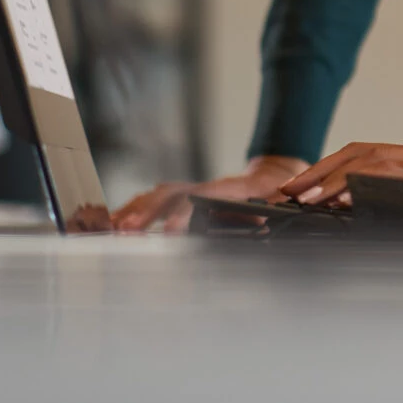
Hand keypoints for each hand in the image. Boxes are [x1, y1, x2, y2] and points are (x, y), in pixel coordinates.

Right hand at [111, 154, 311, 233]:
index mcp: (237, 188)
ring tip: (116, 227)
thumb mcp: (287, 200)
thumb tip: (264, 219)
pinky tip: (121, 220)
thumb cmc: (284, 192)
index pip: (204, 197)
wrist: (280, 171)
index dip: (184, 214)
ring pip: (163, 194)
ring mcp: (200, 188)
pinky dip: (140, 207)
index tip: (167, 231)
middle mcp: (212, 186)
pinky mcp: (192, 194)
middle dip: (149, 211)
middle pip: (174, 193)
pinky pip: (162, 198)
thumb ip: (275, 210)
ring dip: (139, 209)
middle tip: (129, 230)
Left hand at [288, 138, 402, 205]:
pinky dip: (368, 187)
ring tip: (307, 199)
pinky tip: (348, 202)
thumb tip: (372, 216)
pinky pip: (400, 177)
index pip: (367, 153)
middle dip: (320, 172)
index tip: (300, 189)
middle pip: (361, 151)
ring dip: (335, 180)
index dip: (329, 169)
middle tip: (289, 193)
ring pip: (374, 161)